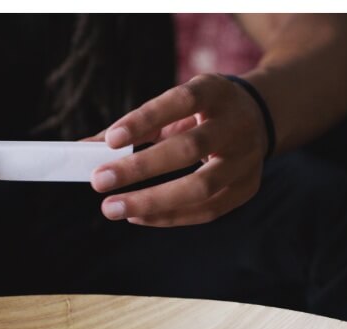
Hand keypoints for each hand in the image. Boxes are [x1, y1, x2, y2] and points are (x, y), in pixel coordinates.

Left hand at [89, 74, 267, 226]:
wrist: (262, 117)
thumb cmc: (204, 111)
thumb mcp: (175, 105)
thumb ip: (134, 126)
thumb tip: (84, 148)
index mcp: (216, 93)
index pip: (180, 102)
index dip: (145, 120)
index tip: (110, 140)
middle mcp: (236, 125)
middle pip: (190, 149)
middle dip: (141, 168)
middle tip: (99, 181)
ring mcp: (246, 160)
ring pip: (201, 187)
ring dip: (153, 201)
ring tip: (112, 208)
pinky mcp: (247, 188)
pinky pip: (207, 211)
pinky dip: (170, 216)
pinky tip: (138, 216)